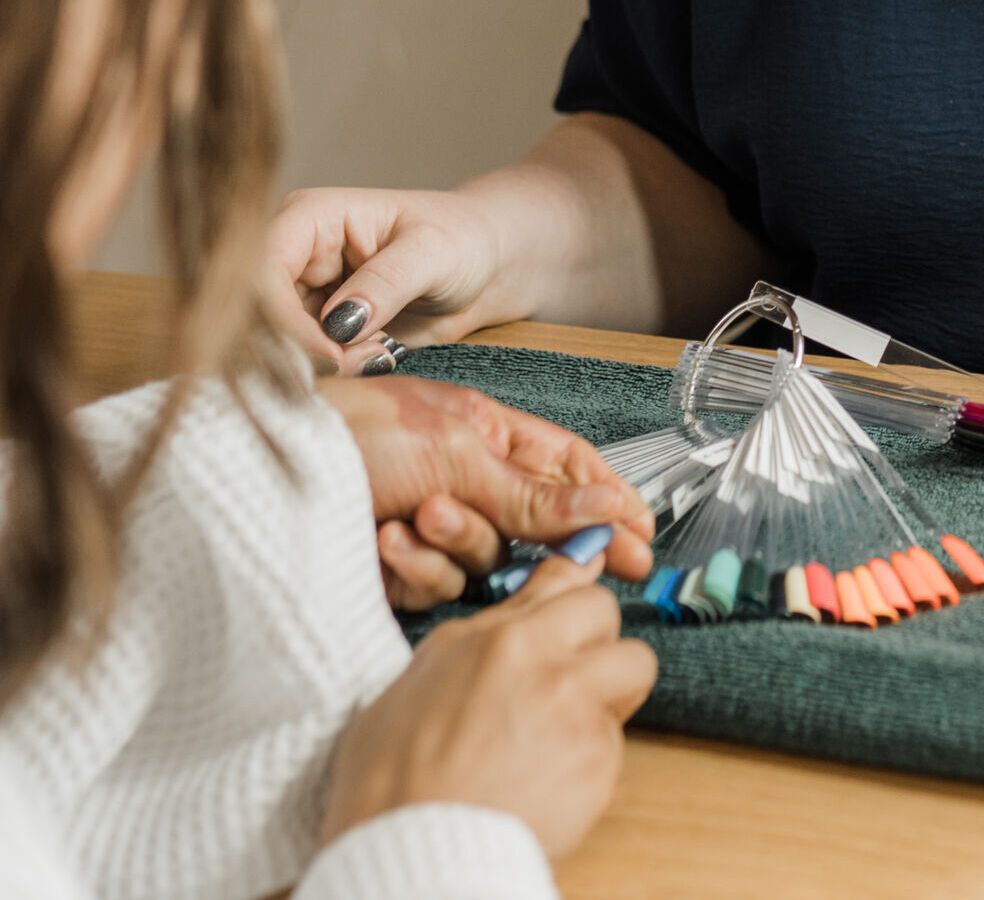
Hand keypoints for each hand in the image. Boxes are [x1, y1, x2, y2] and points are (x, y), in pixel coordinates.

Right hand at [262, 187, 522, 374]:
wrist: (488, 267)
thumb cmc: (464, 241)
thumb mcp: (433, 253)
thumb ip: (386, 284)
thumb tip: (338, 323)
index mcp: (309, 217)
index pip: (262, 270)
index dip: (284, 317)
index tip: (331, 353)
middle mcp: (294, 256)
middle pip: (262, 315)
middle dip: (308, 349)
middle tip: (367, 360)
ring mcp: (305, 295)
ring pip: (282, 344)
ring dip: (329, 364)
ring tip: (382, 354)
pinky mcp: (322, 330)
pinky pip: (310, 361)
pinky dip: (341, 370)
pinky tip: (381, 358)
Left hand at [319, 376, 653, 608]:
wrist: (253, 475)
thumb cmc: (348, 433)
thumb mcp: (455, 450)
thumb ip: (534, 492)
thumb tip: (607, 509)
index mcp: (483, 432)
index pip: (567, 469)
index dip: (607, 504)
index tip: (640, 541)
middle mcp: (462, 479)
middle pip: (534, 526)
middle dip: (541, 537)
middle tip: (583, 565)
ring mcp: (430, 528)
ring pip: (485, 562)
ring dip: (458, 542)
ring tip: (418, 516)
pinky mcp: (396, 572)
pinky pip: (437, 586)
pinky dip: (416, 567)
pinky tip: (382, 542)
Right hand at [321, 555, 657, 855]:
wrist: (413, 851)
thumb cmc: (395, 775)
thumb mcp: (423, 677)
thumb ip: (485, 633)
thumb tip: (524, 606)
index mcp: (499, 639)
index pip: (567, 581)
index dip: (570, 601)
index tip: (575, 609)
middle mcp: (547, 665)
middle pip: (609, 614)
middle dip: (594, 638)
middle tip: (570, 674)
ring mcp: (580, 714)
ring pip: (632, 670)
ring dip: (610, 691)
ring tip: (565, 728)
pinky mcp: (600, 764)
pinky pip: (619, 740)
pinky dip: (592, 756)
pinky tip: (549, 777)